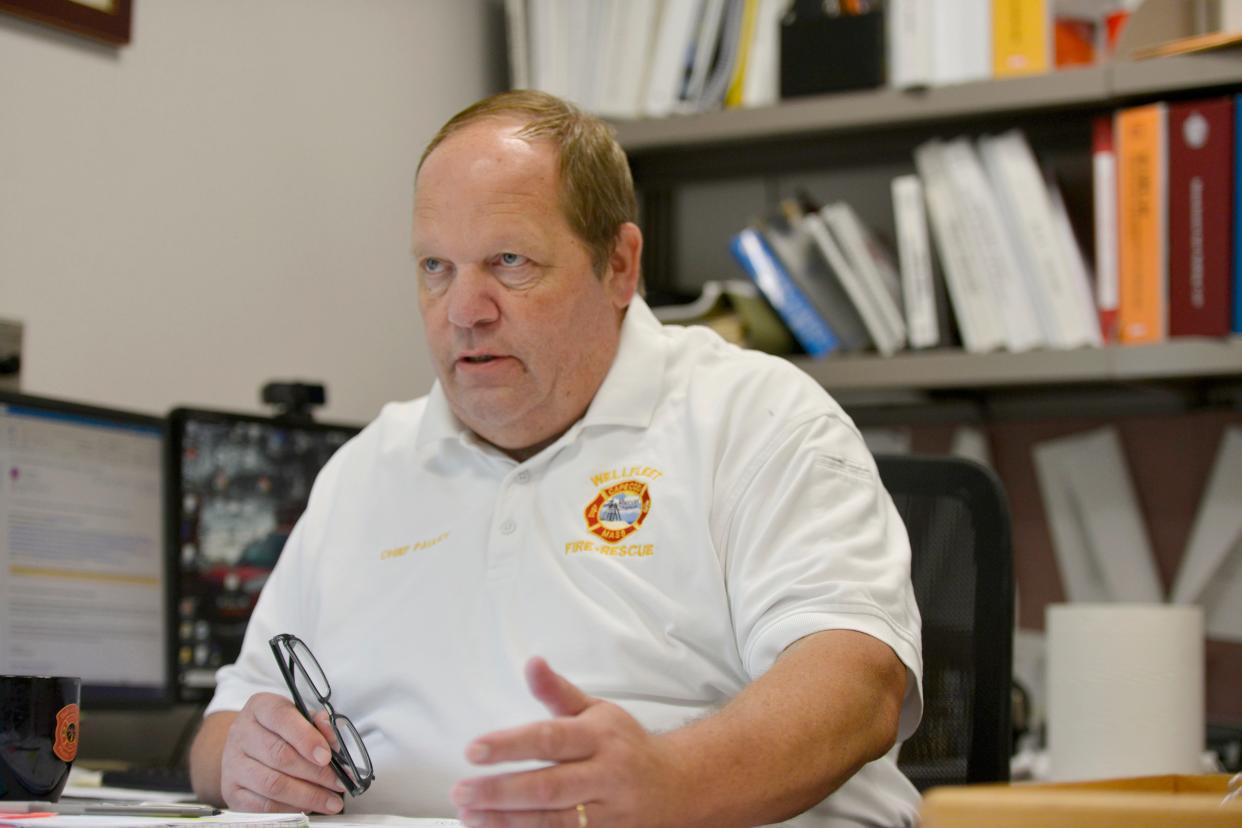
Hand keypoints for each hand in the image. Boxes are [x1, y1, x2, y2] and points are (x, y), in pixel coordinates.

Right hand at [219, 692, 346, 813]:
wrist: (245, 748)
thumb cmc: (279, 730)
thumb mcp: (299, 717)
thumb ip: (318, 724)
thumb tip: (332, 735)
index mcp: (260, 707)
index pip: (282, 717)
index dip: (306, 738)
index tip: (327, 756)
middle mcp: (241, 733)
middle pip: (280, 755)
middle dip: (316, 773)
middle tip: (339, 783)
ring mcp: (233, 764)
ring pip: (273, 784)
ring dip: (307, 795)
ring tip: (331, 801)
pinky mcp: (231, 791)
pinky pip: (263, 806)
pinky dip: (290, 808)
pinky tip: (308, 807)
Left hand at [451, 658, 687, 827]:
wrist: (676, 784)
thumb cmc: (625, 744)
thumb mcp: (596, 710)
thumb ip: (557, 692)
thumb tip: (531, 663)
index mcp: (599, 737)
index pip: (550, 739)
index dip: (509, 745)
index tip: (473, 750)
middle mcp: (606, 775)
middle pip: (546, 787)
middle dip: (499, 792)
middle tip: (461, 791)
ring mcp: (607, 813)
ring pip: (551, 822)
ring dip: (505, 821)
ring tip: (470, 814)